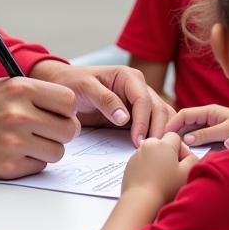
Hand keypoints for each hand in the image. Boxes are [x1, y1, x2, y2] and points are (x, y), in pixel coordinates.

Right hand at [0, 77, 80, 178]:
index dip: (68, 109)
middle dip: (64, 132)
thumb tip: (71, 107)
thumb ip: (37, 92)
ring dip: (49, 149)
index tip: (60, 113)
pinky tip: (16, 152)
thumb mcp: (6, 86)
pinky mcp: (8, 166)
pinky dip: (32, 161)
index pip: (69, 101)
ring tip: (31, 141)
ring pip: (58, 151)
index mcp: (20, 89)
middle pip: (69, 129)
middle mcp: (19, 115)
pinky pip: (39, 166)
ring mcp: (14, 143)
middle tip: (51, 131)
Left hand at [30, 62, 174, 145]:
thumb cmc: (72, 82)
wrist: (64, 86)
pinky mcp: (138, 115)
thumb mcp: (84, 87)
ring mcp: (140, 102)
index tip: (137, 141)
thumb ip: (104, 100)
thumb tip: (125, 119)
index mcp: (129, 77)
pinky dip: (158, 135)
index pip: (144, 100)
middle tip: (151, 151)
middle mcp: (139, 88)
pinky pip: (154, 124)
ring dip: (163, 134)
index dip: (143, 122)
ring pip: (162, 117)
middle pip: (159, 109)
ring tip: (158, 152)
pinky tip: (156, 149)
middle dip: (158, 130)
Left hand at [122, 132, 196, 204]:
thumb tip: (190, 156)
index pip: (175, 137)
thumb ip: (193, 159)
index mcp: (163, 144)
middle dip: (169, 156)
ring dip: (158, 162)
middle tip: (173, 173)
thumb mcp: (188, 173)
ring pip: (152, 153)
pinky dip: (147, 169)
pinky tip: (152, 182)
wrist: (141, 201)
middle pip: (163, 145)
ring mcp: (136, 154)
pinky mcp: (129, 165)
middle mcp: (148, 145)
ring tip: (162, 179)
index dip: (182, 150)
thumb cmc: (165, 188)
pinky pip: (142, 162)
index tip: (183, 164)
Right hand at [165, 105, 228, 148]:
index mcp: (209, 111)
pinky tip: (185, 154)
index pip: (184, 114)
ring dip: (181, 140)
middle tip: (162, 145)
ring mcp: (211, 126)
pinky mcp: (215, 135)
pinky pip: (199, 139)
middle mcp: (208, 117)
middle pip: (185, 123)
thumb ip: (207, 135)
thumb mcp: (227, 132)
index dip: (172, 124)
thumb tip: (186, 140)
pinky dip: (191, 145)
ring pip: (191, 132)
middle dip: (173, 132)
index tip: (162, 135)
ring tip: (170, 151)